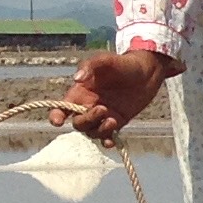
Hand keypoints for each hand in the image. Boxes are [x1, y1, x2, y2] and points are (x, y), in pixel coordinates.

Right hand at [55, 47, 176, 143]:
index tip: (58, 121)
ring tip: (113, 120)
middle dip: (87, 120)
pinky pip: (107, 136)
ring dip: (100, 130)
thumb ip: (91, 66)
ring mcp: (102, 116)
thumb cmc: (122, 63)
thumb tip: (77, 78)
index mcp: (80, 92)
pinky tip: (112, 142)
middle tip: (103, 109)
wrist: (146, 72)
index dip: (56, 115)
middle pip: (79, 123)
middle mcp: (88, 106)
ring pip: (92, 132)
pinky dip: (107, 141)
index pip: (62, 107)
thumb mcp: (105, 60)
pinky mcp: (116, 122)